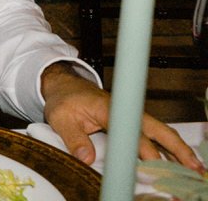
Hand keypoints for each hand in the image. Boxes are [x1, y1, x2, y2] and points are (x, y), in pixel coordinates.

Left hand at [41, 63, 200, 168]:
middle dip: (177, 148)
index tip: (153, 164)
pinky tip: (179, 161)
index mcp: (109, 108)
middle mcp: (126, 111)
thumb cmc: (64, 99)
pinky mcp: (133, 122)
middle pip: (158, 130)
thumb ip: (73, 139)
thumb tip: (86, 159)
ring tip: (195, 168)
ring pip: (162, 133)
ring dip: (179, 149)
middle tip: (193, 167)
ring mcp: (132, 116)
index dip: (144, 148)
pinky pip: (156, 135)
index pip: (132, 131)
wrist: (64, 85)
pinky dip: (170, 148)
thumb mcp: (60, 118)